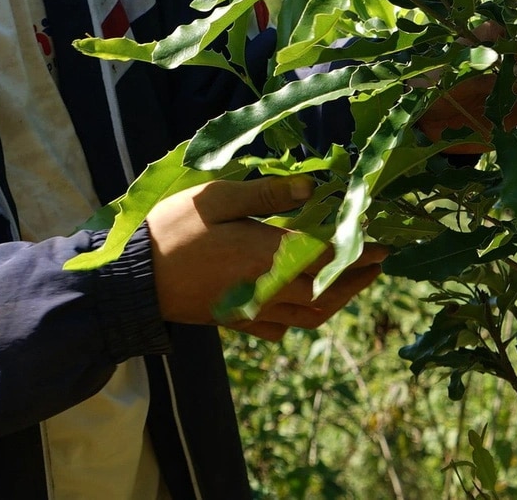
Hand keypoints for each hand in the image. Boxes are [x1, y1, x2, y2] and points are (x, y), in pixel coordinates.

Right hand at [146, 176, 385, 338]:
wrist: (133, 280)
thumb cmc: (174, 229)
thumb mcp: (218, 197)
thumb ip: (267, 194)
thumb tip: (312, 188)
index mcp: (266, 255)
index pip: (326, 257)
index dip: (359, 251)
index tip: (384, 244)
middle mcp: (267, 289)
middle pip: (326, 291)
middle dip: (357, 278)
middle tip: (379, 263)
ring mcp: (252, 310)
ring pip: (308, 316)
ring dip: (337, 301)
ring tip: (355, 283)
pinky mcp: (237, 322)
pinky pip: (281, 329)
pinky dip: (302, 319)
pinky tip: (307, 305)